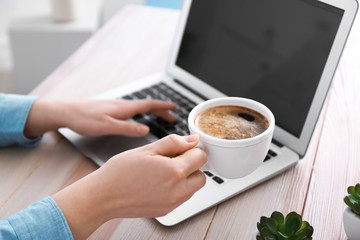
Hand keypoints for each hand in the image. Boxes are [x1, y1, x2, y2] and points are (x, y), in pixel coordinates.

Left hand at [24, 98, 176, 137]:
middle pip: (147, 105)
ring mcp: (117, 107)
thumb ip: (127, 128)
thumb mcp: (107, 126)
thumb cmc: (84, 119)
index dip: (163, 106)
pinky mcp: (111, 110)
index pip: (148, 104)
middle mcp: (122, 105)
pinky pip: (133, 110)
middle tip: (173, 116)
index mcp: (124, 108)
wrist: (66, 112)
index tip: (174, 106)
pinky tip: (139, 118)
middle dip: (161, 110)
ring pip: (140, 108)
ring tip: (161, 116)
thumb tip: (145, 130)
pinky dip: (142, 113)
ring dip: (153, 111)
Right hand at [53, 134, 206, 238]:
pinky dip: (176, 189)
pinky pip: (182, 198)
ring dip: (185, 178)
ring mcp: (172, 203)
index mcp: (174, 172)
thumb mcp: (148, 149)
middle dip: (192, 166)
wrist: (103, 196)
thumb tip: (192, 140)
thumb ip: (174, 143)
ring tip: (163, 171)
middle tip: (173, 160)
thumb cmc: (120, 171)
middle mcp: (177, 191)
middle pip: (201, 176)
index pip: (200, 157)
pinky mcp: (166, 211)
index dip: (193, 149)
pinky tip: (159, 182)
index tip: (183, 148)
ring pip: (193, 188)